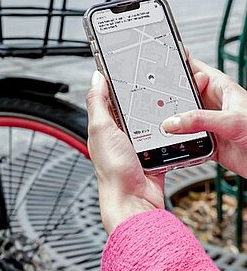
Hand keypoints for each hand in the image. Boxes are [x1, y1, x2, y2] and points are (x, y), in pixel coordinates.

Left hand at [86, 71, 164, 234]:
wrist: (134, 201)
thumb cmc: (113, 171)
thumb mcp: (101, 129)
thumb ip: (97, 102)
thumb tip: (96, 78)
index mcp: (104, 127)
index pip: (111, 98)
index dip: (120, 84)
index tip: (132, 69)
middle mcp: (120, 135)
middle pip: (136, 108)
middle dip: (146, 98)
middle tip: (158, 84)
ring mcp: (138, 146)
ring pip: (153, 122)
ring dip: (160, 116)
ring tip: (169, 103)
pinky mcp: (155, 156)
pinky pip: (166, 139)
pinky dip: (171, 134)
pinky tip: (175, 127)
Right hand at [162, 55, 246, 177]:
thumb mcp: (231, 120)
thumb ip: (200, 119)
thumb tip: (172, 122)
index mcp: (221, 88)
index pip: (194, 69)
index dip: (177, 65)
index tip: (157, 63)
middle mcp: (213, 104)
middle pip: (182, 95)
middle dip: (167, 96)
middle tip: (152, 98)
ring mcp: (208, 123)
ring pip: (181, 117)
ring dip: (171, 121)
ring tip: (158, 120)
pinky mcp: (206, 142)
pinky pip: (185, 139)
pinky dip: (176, 141)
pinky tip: (170, 140)